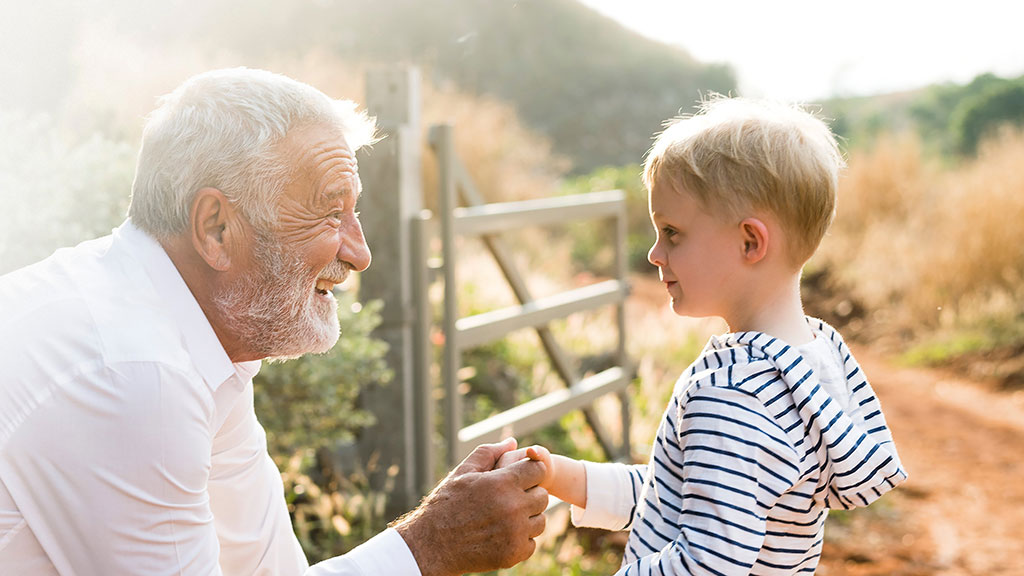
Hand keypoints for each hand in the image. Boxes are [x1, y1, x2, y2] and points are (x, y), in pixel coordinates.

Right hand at [392, 438, 548, 575]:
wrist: (431, 545)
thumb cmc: (446, 504)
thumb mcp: (463, 472)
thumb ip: (489, 454)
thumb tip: (512, 442)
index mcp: (502, 483)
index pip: (538, 470)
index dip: (531, 472)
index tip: (521, 478)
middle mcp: (513, 507)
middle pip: (543, 496)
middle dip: (529, 495)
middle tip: (510, 499)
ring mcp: (515, 532)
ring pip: (540, 521)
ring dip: (527, 519)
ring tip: (506, 518)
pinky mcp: (513, 554)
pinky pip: (531, 543)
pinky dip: (520, 540)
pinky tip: (502, 535)